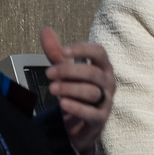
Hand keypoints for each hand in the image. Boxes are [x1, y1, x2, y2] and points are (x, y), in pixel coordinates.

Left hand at [41, 27, 114, 154]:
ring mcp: (106, 101)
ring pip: (92, 92)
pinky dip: (76, 107)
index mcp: (103, 67)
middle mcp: (108, 82)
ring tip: (52, 88)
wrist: (81, 124)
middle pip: (93, 72)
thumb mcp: (65, 71)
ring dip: (70, 88)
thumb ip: (56, 53)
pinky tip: (63, 104)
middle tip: (48, 73)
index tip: (63, 51)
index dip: (83, 50)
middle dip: (69, 71)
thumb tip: (45, 30)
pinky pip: (91, 113)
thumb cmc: (76, 92)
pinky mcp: (100, 119)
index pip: (99, 52)